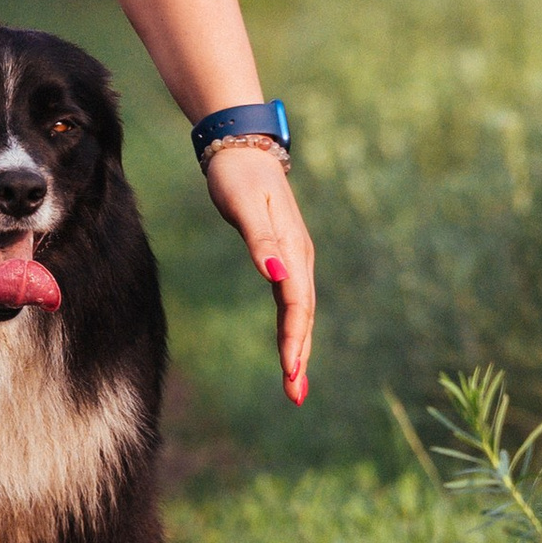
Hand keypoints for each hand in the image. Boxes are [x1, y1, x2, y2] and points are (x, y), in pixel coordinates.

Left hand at [203, 145, 316, 407]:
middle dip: (300, 356)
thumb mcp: (243, 205)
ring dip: (299, 348)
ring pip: (301, 312)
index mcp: (292, 249)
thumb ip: (260, 241)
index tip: (290, 372)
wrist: (242, 147)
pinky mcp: (285, 258)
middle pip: (303, 315)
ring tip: (295, 385)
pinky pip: (293, 302)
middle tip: (295, 395)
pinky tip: (290, 349)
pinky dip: (293, 329)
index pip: (297, 303)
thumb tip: (275, 275)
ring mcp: (295, 258)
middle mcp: (299, 257)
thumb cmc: (237, 175)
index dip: (295, 339)